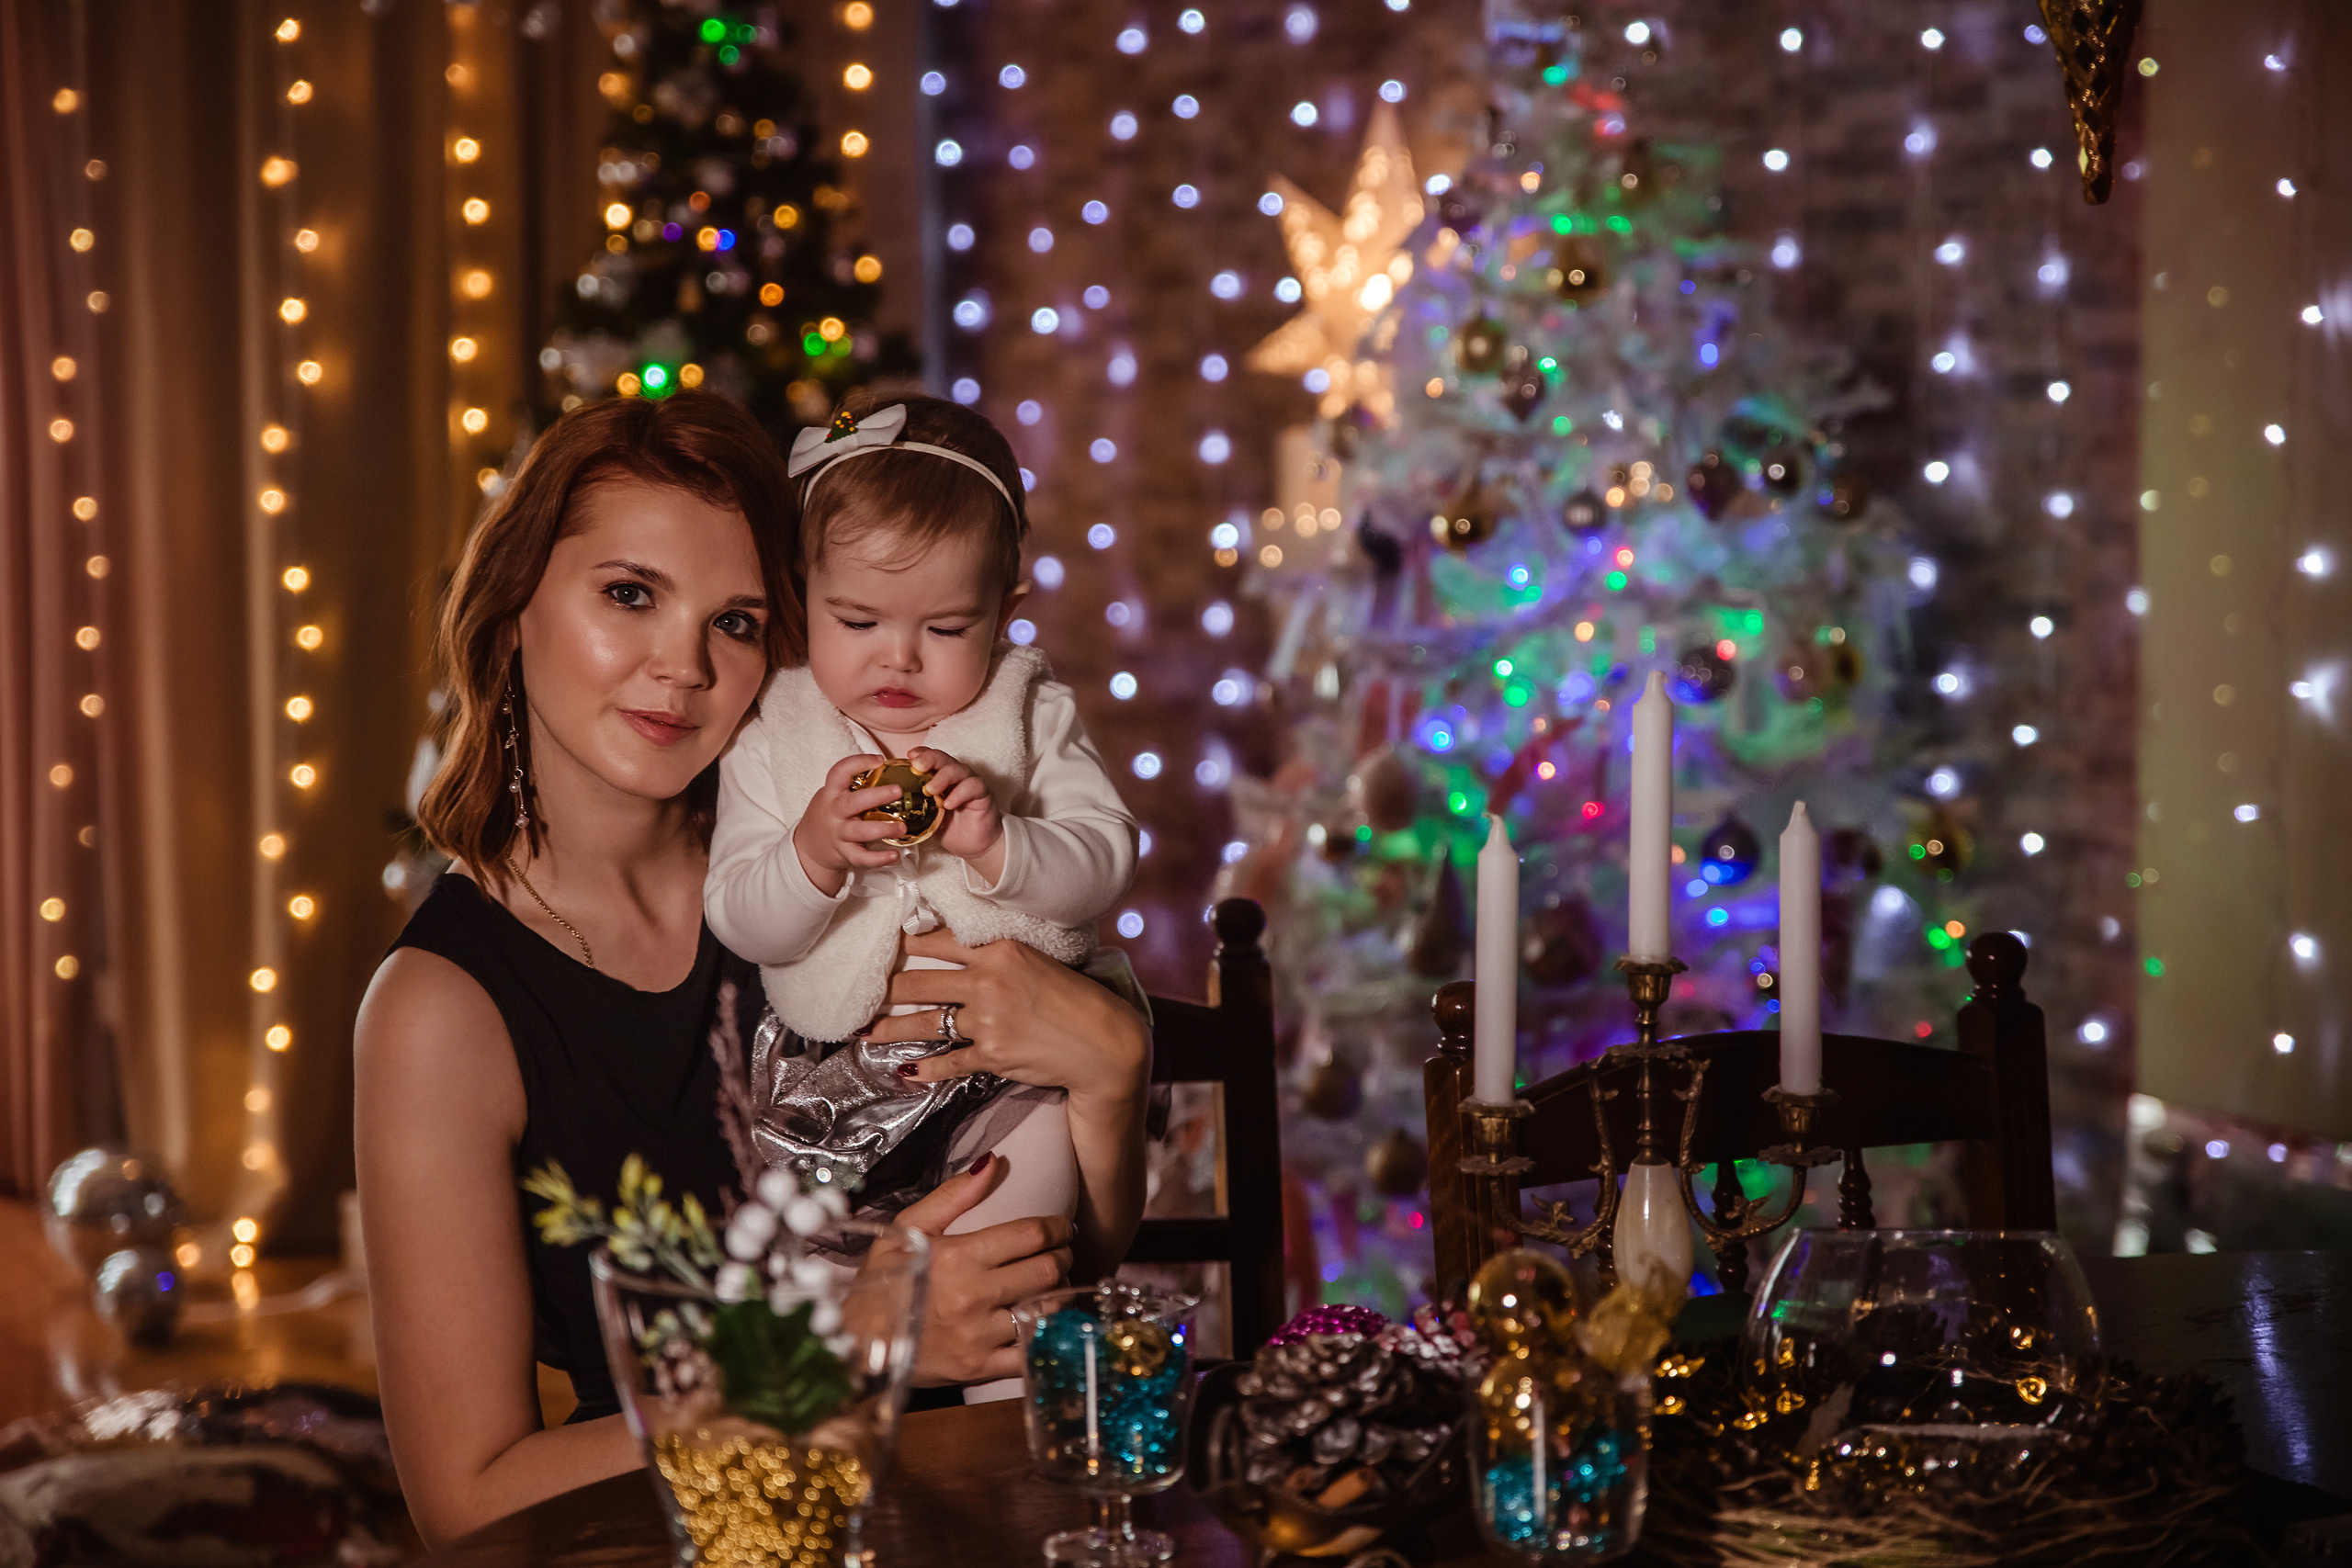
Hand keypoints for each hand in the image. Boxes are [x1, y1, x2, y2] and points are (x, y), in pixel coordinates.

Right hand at [791, 753, 908, 896]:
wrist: (809, 847)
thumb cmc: (830, 814)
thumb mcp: (835, 795)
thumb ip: (855, 786)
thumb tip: (892, 771)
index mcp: (832, 792)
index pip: (840, 771)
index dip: (859, 762)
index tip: (879, 760)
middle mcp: (834, 812)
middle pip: (853, 803)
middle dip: (876, 796)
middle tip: (898, 791)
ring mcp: (838, 833)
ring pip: (859, 831)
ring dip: (883, 828)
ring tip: (902, 827)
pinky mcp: (844, 853)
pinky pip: (861, 857)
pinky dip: (878, 859)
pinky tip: (895, 855)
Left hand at [865, 931, 1147, 1108]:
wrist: (1103, 1044)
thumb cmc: (1074, 998)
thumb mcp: (1036, 960)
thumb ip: (996, 954)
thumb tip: (958, 948)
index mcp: (1000, 950)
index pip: (938, 940)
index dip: (903, 942)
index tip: (881, 945)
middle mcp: (988, 981)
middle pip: (919, 981)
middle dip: (883, 988)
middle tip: (859, 992)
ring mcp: (988, 1021)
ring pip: (925, 1023)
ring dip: (889, 1029)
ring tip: (865, 1032)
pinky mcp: (992, 1056)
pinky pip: (948, 1061)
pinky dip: (925, 1068)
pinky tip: (906, 1070)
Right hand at [881, 1153, 1072, 1383]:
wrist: (857, 1343)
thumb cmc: (883, 1281)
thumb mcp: (908, 1229)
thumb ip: (953, 1195)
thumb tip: (993, 1163)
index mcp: (958, 1257)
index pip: (1031, 1235)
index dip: (1057, 1228)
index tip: (1062, 1227)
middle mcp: (973, 1296)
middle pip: (1047, 1271)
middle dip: (1063, 1257)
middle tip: (1062, 1254)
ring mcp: (979, 1336)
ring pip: (1045, 1310)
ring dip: (1058, 1294)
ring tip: (1054, 1285)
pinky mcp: (981, 1369)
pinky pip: (1031, 1351)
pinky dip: (1044, 1334)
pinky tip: (1042, 1322)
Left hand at [908, 746, 1003, 875]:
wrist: (972, 845)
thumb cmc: (948, 827)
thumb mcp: (925, 816)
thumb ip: (913, 805)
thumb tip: (889, 803)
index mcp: (939, 776)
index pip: (930, 757)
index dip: (920, 753)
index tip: (909, 756)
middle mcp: (954, 775)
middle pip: (942, 758)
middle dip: (929, 759)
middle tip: (918, 766)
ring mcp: (969, 782)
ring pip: (957, 769)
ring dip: (942, 777)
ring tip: (930, 790)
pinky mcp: (983, 794)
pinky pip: (973, 786)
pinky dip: (959, 793)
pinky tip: (948, 804)